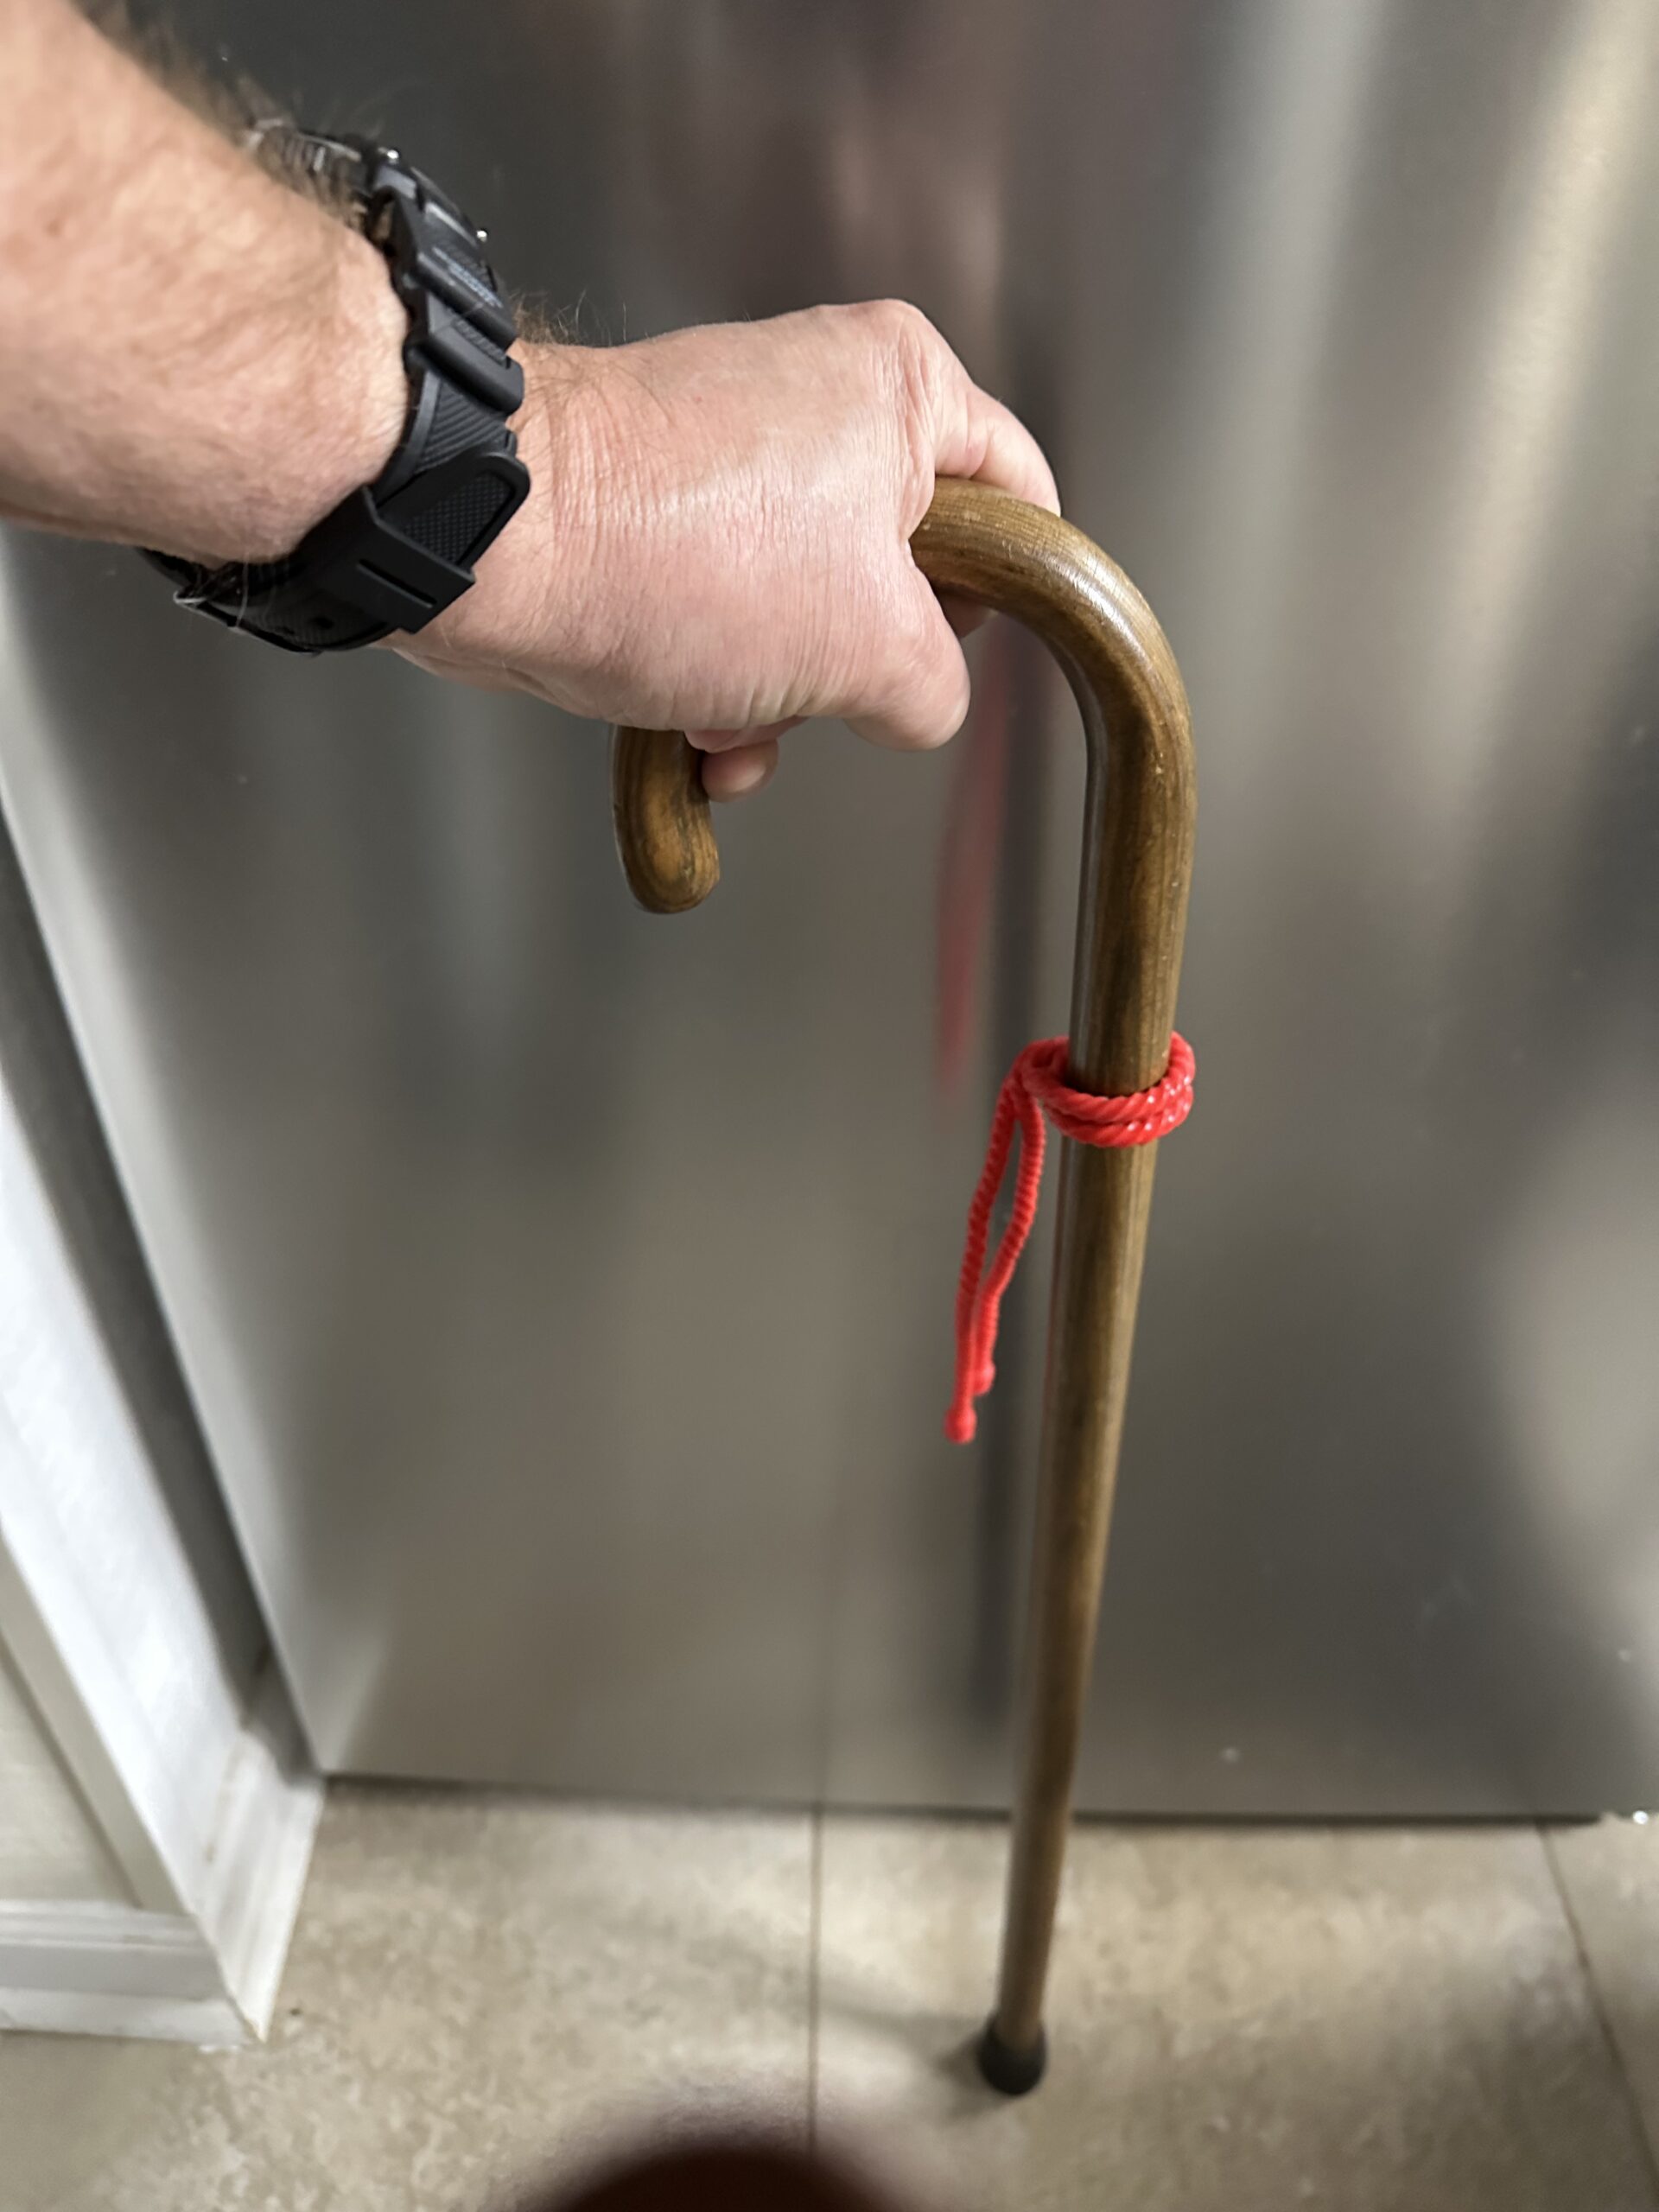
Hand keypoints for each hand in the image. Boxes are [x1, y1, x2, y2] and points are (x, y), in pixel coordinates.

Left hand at [395, 303, 1057, 798]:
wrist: (503, 544)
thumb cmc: (687, 554)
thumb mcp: (875, 650)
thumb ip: (938, 686)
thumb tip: (918, 702)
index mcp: (905, 388)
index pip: (1020, 492)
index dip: (1015, 592)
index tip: (978, 655)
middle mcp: (823, 403)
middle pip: (904, 575)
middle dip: (861, 671)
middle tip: (833, 694)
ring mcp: (734, 459)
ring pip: (806, 616)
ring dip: (776, 702)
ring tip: (730, 724)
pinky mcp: (660, 512)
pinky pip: (723, 619)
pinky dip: (712, 688)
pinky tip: (682, 733)